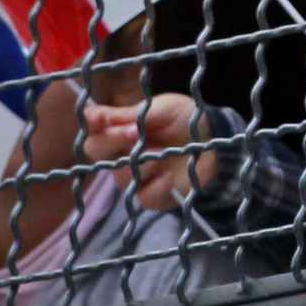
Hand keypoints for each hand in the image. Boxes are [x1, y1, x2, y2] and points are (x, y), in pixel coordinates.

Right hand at [80, 94, 214, 211]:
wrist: (213, 138)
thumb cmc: (183, 119)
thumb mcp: (162, 108)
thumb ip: (132, 114)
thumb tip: (98, 117)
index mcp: (119, 128)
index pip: (92, 127)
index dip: (92, 122)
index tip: (100, 118)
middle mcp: (120, 153)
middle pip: (96, 150)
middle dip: (113, 140)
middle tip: (134, 132)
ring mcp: (134, 176)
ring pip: (121, 175)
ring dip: (142, 162)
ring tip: (161, 152)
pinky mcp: (152, 195)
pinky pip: (144, 197)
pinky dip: (157, 186)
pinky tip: (169, 176)